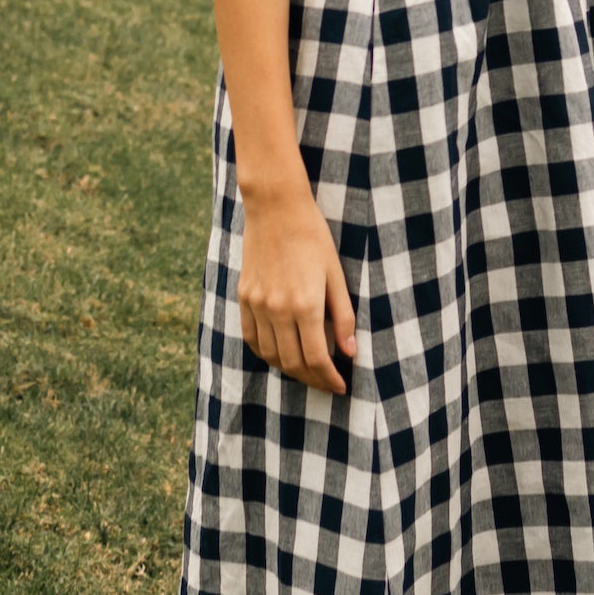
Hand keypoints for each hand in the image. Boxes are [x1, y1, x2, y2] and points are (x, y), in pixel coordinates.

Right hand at [236, 185, 356, 394]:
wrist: (276, 208)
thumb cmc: (313, 237)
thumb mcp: (336, 275)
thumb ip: (343, 316)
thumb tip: (350, 352)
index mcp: (305, 305)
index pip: (316, 358)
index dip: (329, 378)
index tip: (340, 386)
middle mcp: (278, 309)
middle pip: (292, 362)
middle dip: (312, 379)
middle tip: (327, 384)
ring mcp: (257, 304)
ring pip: (270, 355)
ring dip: (289, 370)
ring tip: (307, 372)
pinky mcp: (244, 297)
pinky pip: (251, 338)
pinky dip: (266, 353)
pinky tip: (280, 355)